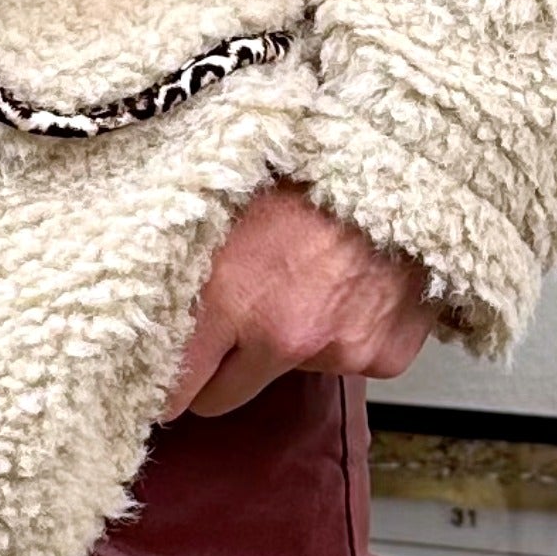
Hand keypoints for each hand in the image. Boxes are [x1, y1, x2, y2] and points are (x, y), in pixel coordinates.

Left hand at [164, 185, 434, 415]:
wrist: (402, 157)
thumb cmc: (311, 163)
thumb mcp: (227, 200)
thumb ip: (191, 265)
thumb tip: (154, 304)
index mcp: (232, 297)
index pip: (175, 386)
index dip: (164, 384)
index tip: (158, 382)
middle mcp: (284, 335)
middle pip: (222, 398)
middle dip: (219, 370)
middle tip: (228, 326)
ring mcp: (340, 351)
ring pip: (291, 369)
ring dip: (292, 338)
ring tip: (309, 275)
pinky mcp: (385, 356)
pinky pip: (350, 359)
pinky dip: (348, 330)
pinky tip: (352, 284)